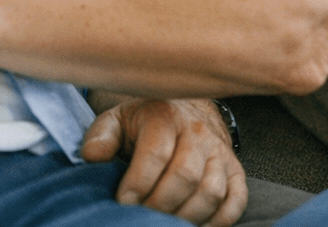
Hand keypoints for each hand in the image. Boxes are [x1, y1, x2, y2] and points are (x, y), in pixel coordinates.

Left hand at [81, 96, 246, 226]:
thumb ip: (101, 137)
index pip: (155, 154)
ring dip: (186, 217)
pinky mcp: (235, 171)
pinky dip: (218, 221)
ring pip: (211, 192)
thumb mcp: (116, 121)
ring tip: (163, 224)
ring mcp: (220, 152)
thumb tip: (92, 157)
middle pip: (185, 177)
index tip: (122, 203)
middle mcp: (197, 132)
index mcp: (164, 116)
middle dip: (160, 205)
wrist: (183, 112)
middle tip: (141, 217)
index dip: (137, 184)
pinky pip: (235, 201)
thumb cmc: (143, 123)